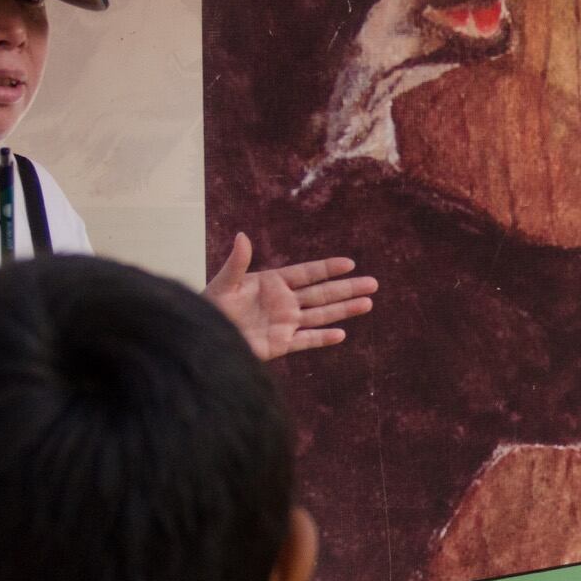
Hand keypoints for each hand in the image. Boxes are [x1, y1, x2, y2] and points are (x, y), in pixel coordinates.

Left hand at [205, 232, 376, 360]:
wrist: (207, 335)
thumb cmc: (211, 306)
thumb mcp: (224, 282)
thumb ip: (237, 262)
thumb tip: (241, 236)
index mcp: (273, 282)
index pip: (307, 274)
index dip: (327, 269)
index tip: (349, 264)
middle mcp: (284, 302)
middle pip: (322, 294)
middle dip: (347, 288)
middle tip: (373, 283)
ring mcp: (285, 323)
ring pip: (321, 315)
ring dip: (344, 310)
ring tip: (368, 303)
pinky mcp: (281, 344)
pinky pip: (306, 340)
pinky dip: (323, 338)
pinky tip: (341, 334)